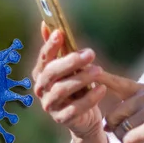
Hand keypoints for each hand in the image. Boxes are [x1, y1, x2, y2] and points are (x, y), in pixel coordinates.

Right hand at [31, 22, 106, 138]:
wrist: (85, 117)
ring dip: (81, 78)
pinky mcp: (62, 118)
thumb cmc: (77, 87)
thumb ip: (60, 49)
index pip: (44, 57)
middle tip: (91, 53)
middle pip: (52, 73)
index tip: (60, 33)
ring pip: (62, 90)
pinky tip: (101, 88)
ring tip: (99, 70)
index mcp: (42, 73)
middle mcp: (42, 89)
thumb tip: (46, 24)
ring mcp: (50, 105)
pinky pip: (74, 108)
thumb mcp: (70, 67)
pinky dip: (89, 98)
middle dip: (71, 61)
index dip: (50, 45)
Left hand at [96, 72, 143, 142]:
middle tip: (134, 139)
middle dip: (117, 132)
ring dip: (126, 142)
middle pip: (113, 114)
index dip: (98, 78)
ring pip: (119, 128)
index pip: (116, 82)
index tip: (82, 69)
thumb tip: (105, 121)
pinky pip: (128, 139)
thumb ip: (130, 114)